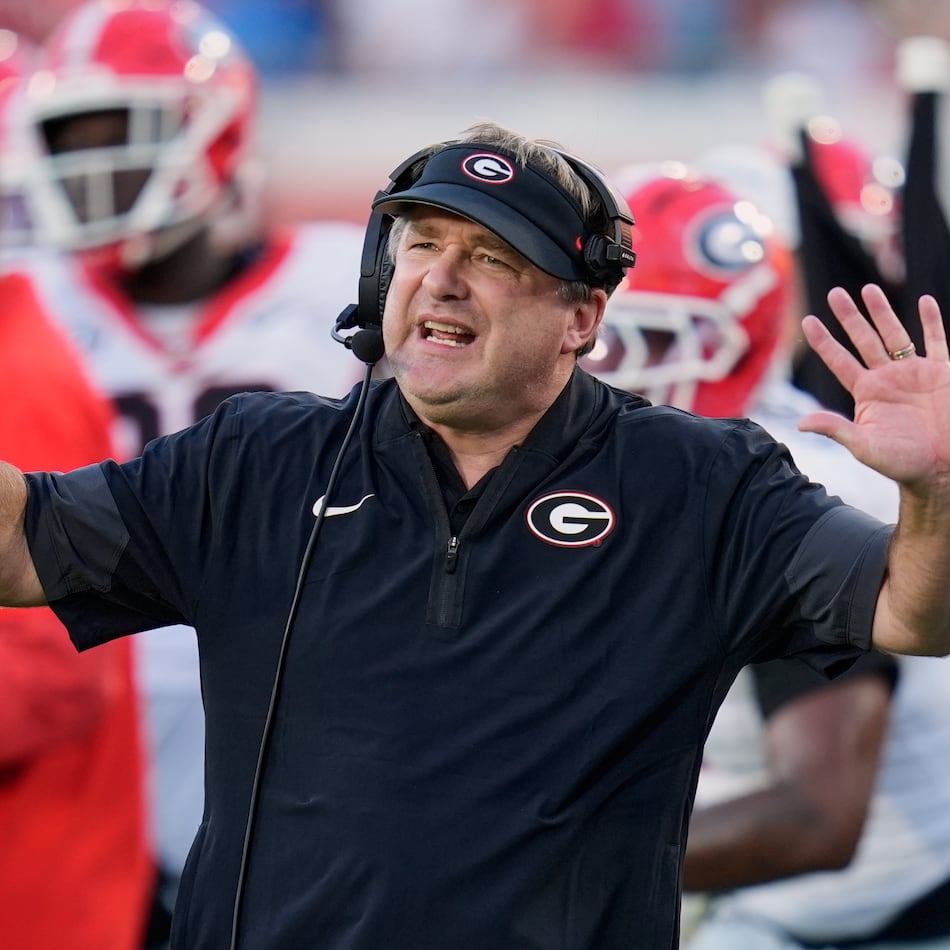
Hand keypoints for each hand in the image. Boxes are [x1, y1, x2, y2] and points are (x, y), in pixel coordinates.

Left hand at [798, 284, 949, 491]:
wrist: (941, 469)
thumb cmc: (901, 463)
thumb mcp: (864, 447)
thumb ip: (836, 429)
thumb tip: (801, 423)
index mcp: (866, 393)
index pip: (839, 361)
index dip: (824, 342)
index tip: (807, 321)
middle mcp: (887, 378)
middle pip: (863, 340)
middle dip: (849, 317)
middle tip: (834, 293)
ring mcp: (914, 373)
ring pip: (895, 334)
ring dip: (882, 311)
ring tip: (868, 288)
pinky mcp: (942, 373)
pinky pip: (937, 341)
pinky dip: (931, 321)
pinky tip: (925, 301)